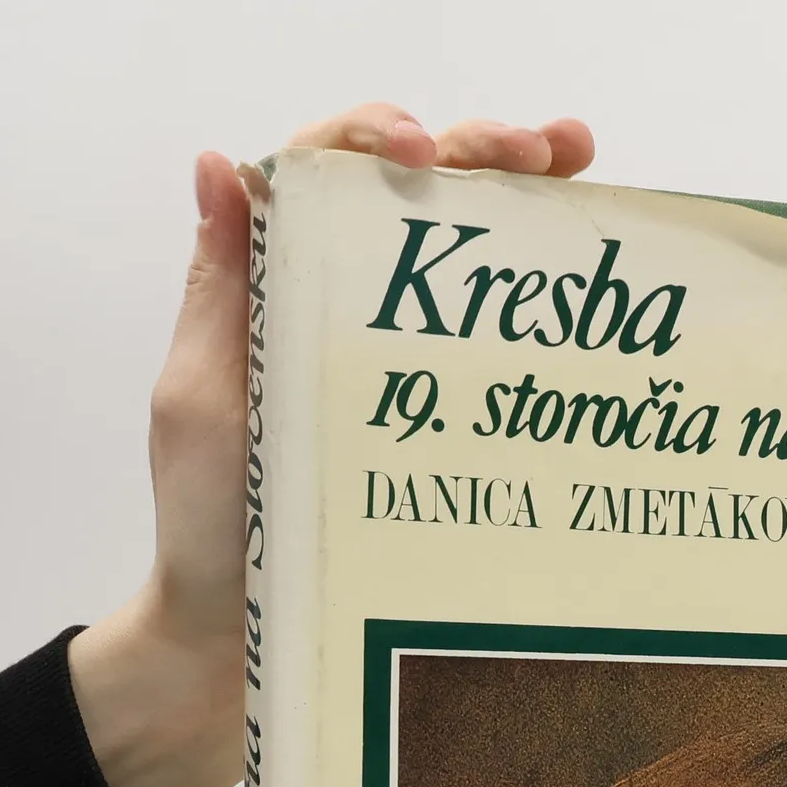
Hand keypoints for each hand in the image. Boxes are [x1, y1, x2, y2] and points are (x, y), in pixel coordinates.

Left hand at [69, 107, 594, 786]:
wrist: (243, 650)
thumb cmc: (210, 536)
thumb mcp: (201, 407)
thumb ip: (219, 293)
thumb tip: (222, 164)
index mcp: (268, 287)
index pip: (323, 172)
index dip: (376, 137)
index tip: (425, 149)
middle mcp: (334, 308)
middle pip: (411, 196)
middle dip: (481, 150)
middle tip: (550, 149)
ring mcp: (392, 364)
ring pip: (461, 257)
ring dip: (524, 199)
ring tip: (584, 168)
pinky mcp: (437, 422)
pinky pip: (487, 347)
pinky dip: (538, 306)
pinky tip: (586, 282)